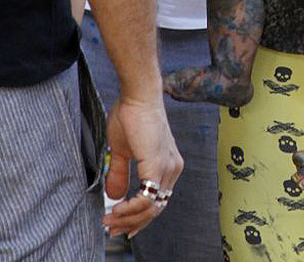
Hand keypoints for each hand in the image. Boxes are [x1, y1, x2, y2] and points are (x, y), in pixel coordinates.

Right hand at [102, 97, 182, 239]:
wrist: (137, 96)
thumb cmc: (131, 116)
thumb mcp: (123, 151)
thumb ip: (120, 174)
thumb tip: (114, 196)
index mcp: (168, 164)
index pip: (157, 200)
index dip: (138, 216)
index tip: (118, 223)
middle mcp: (173, 167)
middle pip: (156, 209)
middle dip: (131, 222)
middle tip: (111, 227)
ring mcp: (168, 167)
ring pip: (152, 208)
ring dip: (128, 218)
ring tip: (109, 219)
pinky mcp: (158, 165)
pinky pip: (148, 198)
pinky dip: (131, 208)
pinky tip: (117, 208)